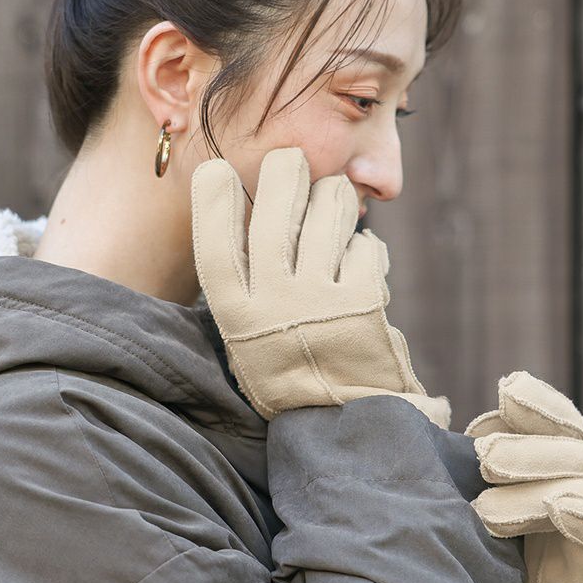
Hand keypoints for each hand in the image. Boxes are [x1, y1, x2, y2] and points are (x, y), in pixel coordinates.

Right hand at [190, 147, 450, 429]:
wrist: (343, 421)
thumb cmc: (294, 370)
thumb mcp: (252, 336)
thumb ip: (247, 285)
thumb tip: (252, 209)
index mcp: (236, 315)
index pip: (215, 242)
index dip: (214, 200)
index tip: (217, 171)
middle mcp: (273, 304)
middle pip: (278, 207)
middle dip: (288, 170)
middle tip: (294, 161)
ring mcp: (319, 302)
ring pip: (330, 209)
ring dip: (336, 200)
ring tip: (336, 213)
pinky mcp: (363, 303)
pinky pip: (366, 245)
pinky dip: (367, 248)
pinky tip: (363, 267)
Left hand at [465, 371, 582, 582]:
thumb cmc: (518, 560)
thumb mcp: (499, 503)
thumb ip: (488, 465)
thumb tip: (448, 418)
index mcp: (574, 459)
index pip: (558, 421)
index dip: (535, 406)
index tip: (505, 392)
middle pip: (572, 448)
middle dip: (527, 449)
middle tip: (482, 458)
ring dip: (538, 489)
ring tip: (486, 510)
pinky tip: (560, 509)